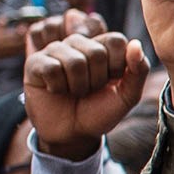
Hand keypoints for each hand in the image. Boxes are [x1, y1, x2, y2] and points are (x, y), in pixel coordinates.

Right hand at [22, 24, 144, 158]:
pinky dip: (59, 86)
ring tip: (74, 91)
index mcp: (102, 46)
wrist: (73, 132)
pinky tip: (56, 90)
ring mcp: (55, 50)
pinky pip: (52, 68)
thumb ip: (139, 70)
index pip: (116, 40)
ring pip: (74, 61)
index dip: (118, 67)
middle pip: (96, 52)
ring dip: (78, 86)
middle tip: (89, 90)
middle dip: (97, 81)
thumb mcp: (127, 95)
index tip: (111, 81)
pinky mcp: (35, 62)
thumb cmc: (100, 111)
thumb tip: (136, 44)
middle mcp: (78, 43)